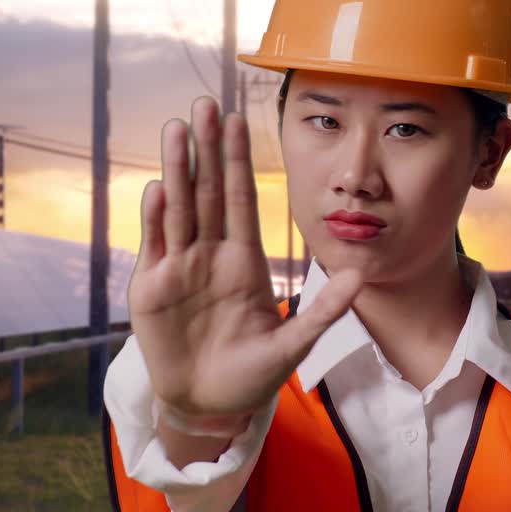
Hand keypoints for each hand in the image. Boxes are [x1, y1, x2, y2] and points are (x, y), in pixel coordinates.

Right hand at [128, 97, 361, 423]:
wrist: (209, 407)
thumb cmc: (251, 374)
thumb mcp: (293, 345)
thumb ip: (322, 311)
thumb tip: (359, 276)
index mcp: (243, 259)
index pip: (240, 199)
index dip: (239, 160)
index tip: (238, 120)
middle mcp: (209, 254)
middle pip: (207, 192)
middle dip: (206, 149)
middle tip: (204, 105)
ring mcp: (178, 268)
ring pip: (178, 209)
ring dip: (178, 170)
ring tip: (178, 129)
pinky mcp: (150, 289)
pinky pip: (155, 245)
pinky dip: (156, 218)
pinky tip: (160, 187)